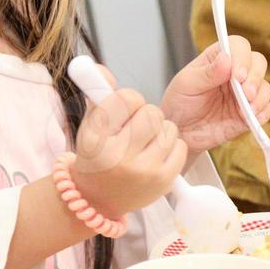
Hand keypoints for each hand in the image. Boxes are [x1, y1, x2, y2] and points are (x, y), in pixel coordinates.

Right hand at [72, 89, 187, 216]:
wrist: (98, 200)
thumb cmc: (96, 156)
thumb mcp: (90, 124)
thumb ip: (97, 92)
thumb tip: (100, 68)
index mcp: (97, 138)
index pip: (127, 98)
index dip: (129, 100)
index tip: (123, 112)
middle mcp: (119, 156)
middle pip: (152, 112)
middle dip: (146, 115)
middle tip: (136, 127)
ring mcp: (143, 171)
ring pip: (168, 127)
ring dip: (160, 130)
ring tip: (145, 142)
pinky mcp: (163, 181)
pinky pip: (180, 145)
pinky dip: (171, 146)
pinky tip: (156, 154)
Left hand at [160, 36, 269, 152]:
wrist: (181, 133)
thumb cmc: (179, 103)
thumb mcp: (186, 85)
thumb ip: (207, 73)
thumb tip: (226, 58)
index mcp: (218, 59)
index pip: (238, 46)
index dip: (242, 57)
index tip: (238, 75)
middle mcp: (234, 72)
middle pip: (258, 62)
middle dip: (255, 77)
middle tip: (246, 94)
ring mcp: (243, 93)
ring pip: (265, 86)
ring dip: (260, 97)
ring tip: (248, 110)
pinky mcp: (249, 112)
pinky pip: (266, 109)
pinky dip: (263, 113)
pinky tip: (251, 118)